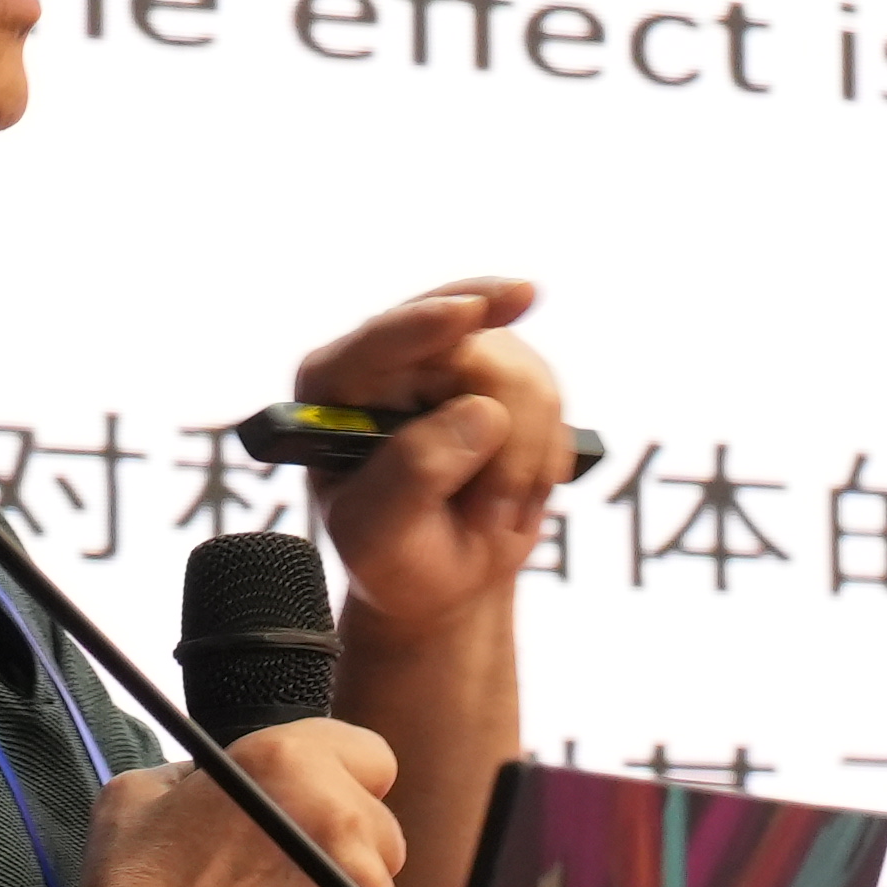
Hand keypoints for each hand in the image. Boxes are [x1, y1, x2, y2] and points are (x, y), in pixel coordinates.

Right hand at [64, 716, 405, 886]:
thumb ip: (189, 774)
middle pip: (378, 828)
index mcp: (289, 763)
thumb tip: (203, 780)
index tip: (320, 811)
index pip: (370, 756)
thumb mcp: (136, 797)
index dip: (342, 784)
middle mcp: (341, 818)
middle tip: (284, 880)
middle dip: (341, 851)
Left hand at [291, 278, 569, 633]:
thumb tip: (482, 411)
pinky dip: (545, 456)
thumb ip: (412, 474)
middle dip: (504, 441)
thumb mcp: (377, 537)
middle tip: (494, 514)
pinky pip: (551, 395)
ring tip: (493, 514)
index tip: (469, 313)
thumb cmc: (394, 556)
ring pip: (524, 377)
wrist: (444, 573)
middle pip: (472, 354)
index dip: (425, 323)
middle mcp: (393, 357)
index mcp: (334, 388)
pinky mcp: (504, 369)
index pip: (378, 342)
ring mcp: (453, 357)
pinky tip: (515, 492)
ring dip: (523, 460)